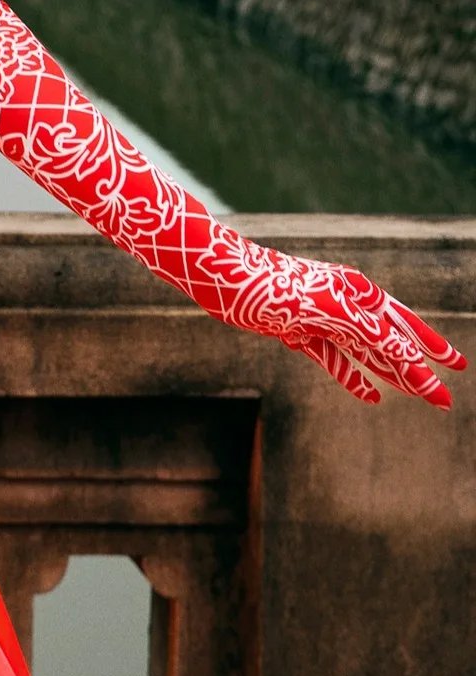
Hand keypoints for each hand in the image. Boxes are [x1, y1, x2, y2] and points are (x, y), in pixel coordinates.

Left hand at [219, 242, 465, 407]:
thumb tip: (409, 358)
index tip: (457, 369)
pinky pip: (334, 359)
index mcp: (357, 292)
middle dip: (417, 370)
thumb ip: (372, 334)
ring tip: (419, 398)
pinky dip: (353, 377)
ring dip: (391, 376)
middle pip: (388, 343)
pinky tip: (371, 396)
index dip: (430, 350)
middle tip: (443, 398)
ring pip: (365, 353)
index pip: (402, 327)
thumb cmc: (276, 287)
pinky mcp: (297, 332)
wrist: (224, 278)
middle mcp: (343, 304)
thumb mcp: (332, 312)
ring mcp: (321, 319)